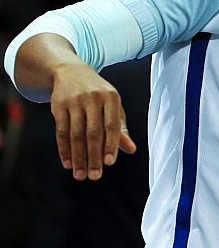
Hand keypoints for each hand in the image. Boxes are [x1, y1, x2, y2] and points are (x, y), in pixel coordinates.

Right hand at [50, 61, 135, 180]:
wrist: (71, 72)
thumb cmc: (99, 93)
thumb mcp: (113, 106)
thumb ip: (120, 128)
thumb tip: (131, 149)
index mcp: (111, 97)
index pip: (111, 126)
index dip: (111, 145)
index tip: (110, 163)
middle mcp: (93, 98)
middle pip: (93, 133)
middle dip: (94, 156)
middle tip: (95, 176)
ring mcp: (74, 102)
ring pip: (76, 135)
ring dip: (78, 157)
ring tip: (80, 175)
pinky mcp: (58, 106)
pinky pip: (61, 131)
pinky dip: (64, 149)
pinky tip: (68, 163)